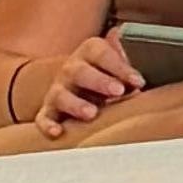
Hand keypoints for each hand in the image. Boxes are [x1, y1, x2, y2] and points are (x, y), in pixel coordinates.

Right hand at [29, 33, 143, 133]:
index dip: (119, 65)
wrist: (79, 89)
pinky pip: (43, 118)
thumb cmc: (105, 77)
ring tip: (92, 113)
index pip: (100, 52)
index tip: (138, 81)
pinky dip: (48, 125)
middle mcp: (70, 70)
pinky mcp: (48, 112)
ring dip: (76, 104)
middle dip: (99, 81)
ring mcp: (57, 91)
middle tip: (118, 91)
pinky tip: (57, 132)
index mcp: (89, 54)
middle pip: (79, 71)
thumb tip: (128, 50)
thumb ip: (126, 62)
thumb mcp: (117, 67)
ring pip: (61, 95)